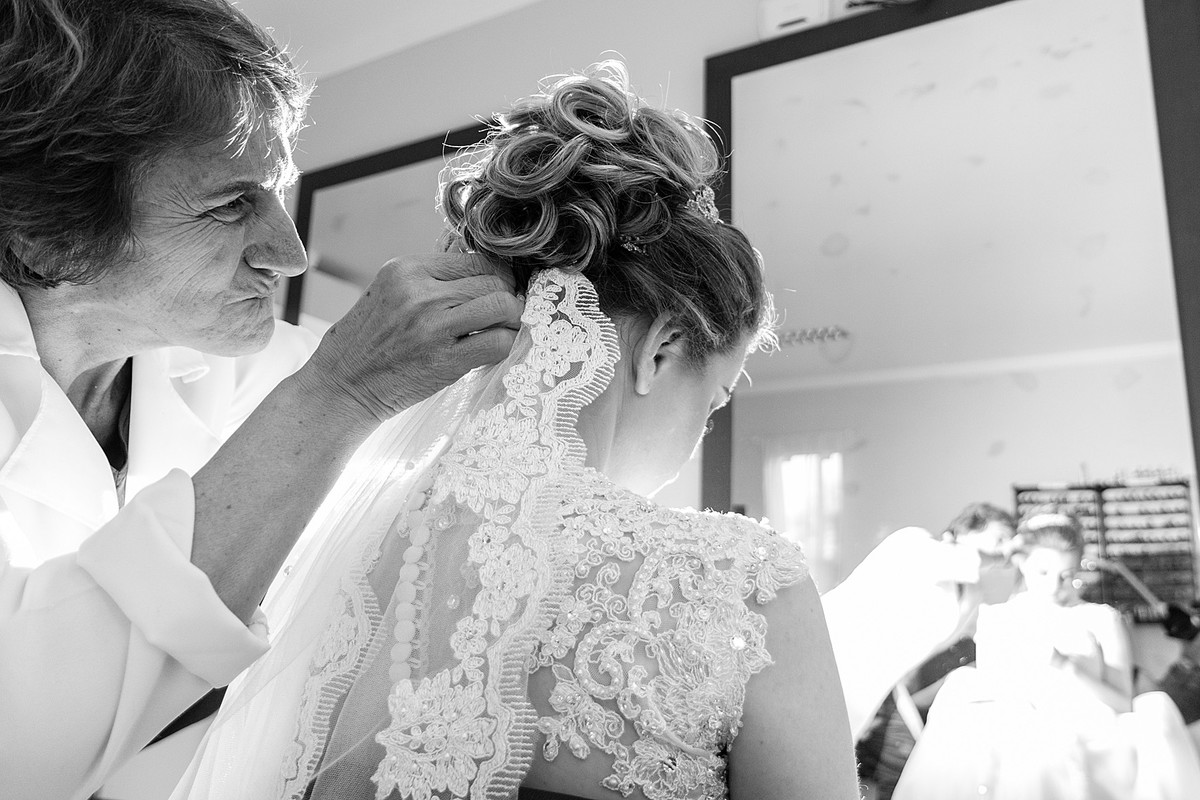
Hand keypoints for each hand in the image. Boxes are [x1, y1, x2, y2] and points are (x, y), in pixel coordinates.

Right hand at [299, 253, 522, 424]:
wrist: (343, 384)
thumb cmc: (369, 342)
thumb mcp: (391, 293)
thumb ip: (432, 280)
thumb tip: (483, 272)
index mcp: (408, 269)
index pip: (476, 260)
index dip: (496, 277)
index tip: (497, 292)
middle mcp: (421, 292)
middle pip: (495, 281)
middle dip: (509, 297)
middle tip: (504, 315)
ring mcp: (433, 326)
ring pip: (503, 306)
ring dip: (513, 320)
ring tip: (503, 330)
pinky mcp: (445, 360)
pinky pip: (498, 343)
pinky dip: (507, 345)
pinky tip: (494, 351)